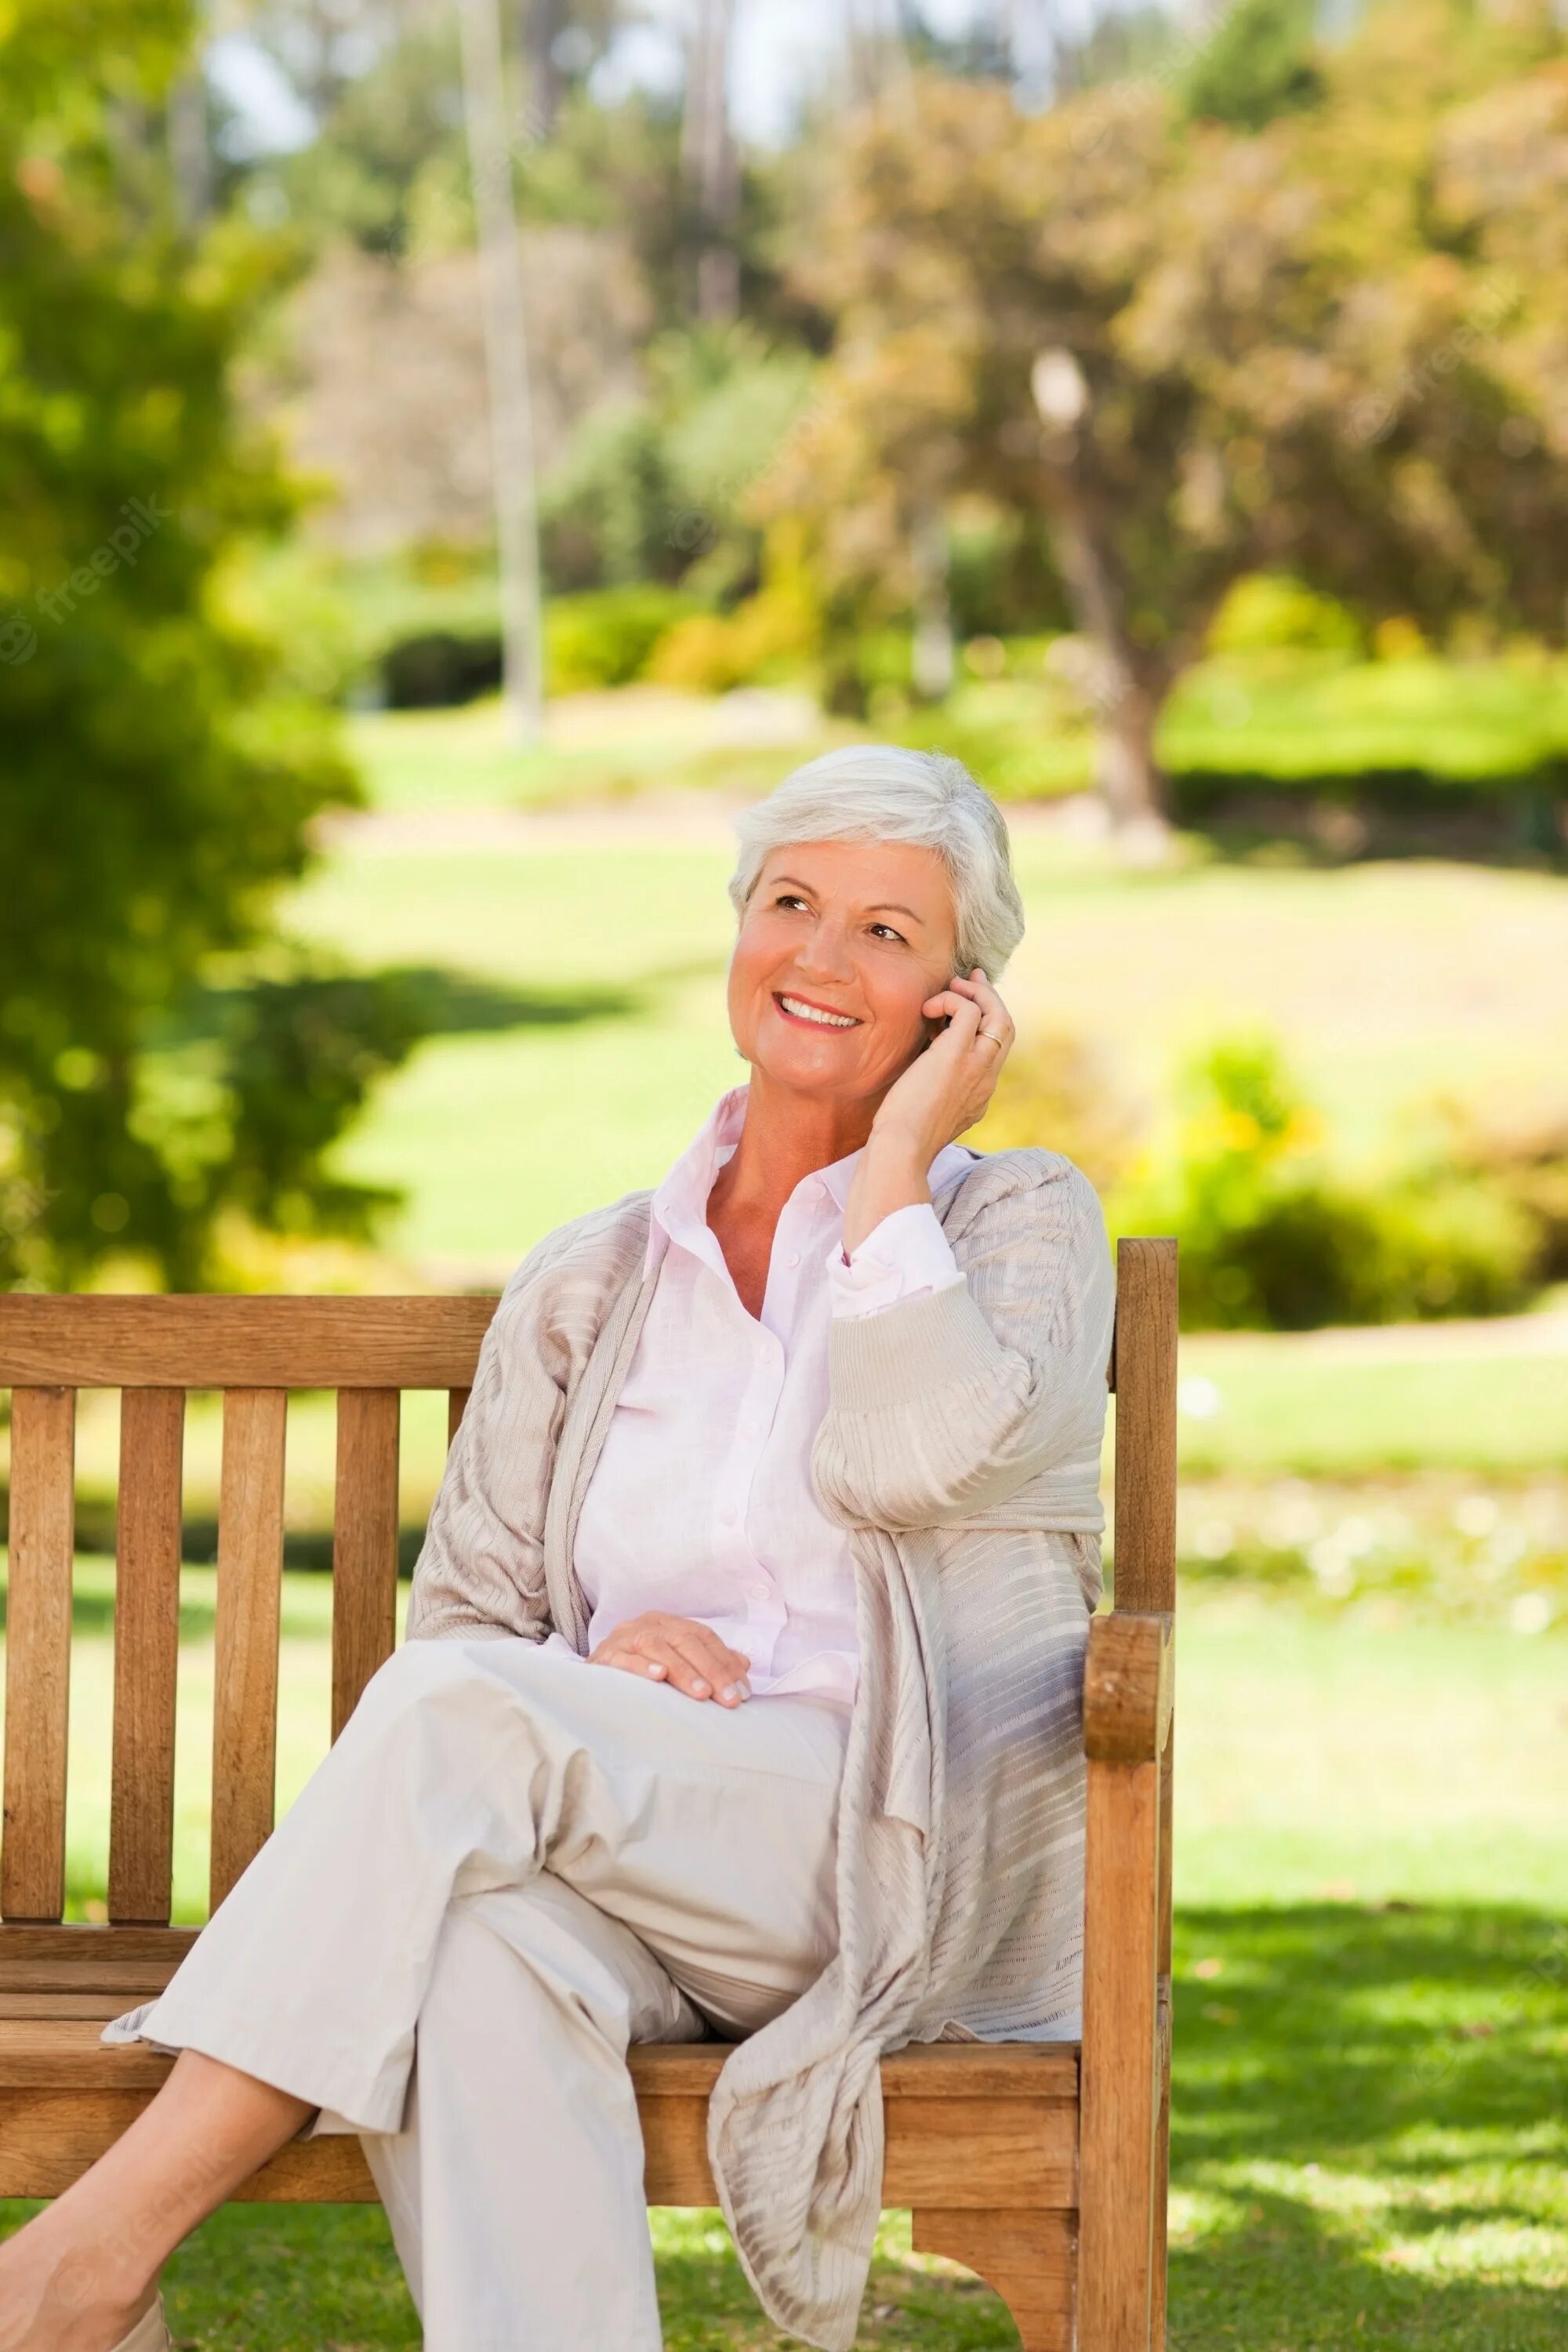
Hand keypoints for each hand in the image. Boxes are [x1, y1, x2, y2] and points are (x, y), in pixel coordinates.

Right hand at [587, 1612, 752, 1704]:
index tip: (743, 1690)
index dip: (725, 1661)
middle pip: (685, 1640)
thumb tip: (744, 1665)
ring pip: (658, 1647)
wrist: (590, 1682)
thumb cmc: (640, 1672)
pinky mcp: (603, 1656)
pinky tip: (658, 1677)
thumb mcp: (677, 1664)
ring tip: (702, 1694)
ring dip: (682, 1671)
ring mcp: (623, 1638)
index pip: (703, 1636)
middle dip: (711, 1670)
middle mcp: (646, 1625)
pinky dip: (642, 1666)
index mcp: (667, 1624)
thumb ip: (709, 1661)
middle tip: (729, 1698)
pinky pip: (623, 1658)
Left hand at [840, 970, 1013, 1252]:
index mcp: (980, 1094)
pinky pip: (969, 1011)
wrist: (902, 1148)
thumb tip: (919, 1071)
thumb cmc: (902, 1137)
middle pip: (1006, 1028)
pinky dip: (950, 1001)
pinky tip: (927, 1009)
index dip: (984, 1023)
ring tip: (949, 987)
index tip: (966, 1005)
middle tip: (970, 979)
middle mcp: (987, 1078)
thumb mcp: (926, 1112)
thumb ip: (932, 1090)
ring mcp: (977, 1065)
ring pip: (998, 1015)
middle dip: (990, 998)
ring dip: (975, 994)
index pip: (995, 1049)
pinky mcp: (957, 1054)